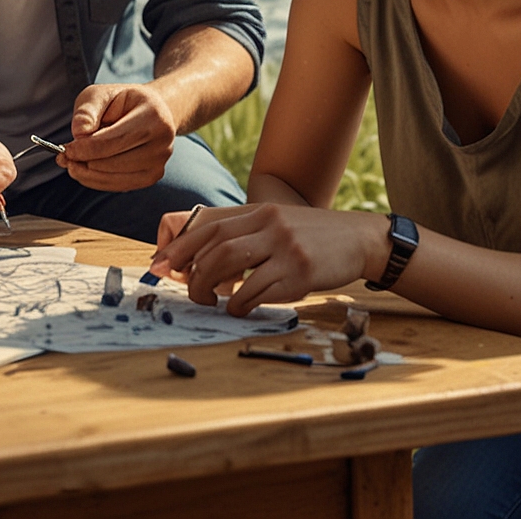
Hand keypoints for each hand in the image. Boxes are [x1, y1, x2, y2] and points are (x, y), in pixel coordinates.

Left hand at [61, 83, 177, 190]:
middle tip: (65, 157)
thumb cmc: (123, 102)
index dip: (85, 149)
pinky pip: (118, 185)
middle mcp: (162, 143)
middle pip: (113, 163)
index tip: (65, 150)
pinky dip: (97, 180)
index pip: (114, 141)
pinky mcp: (152, 177)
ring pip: (114, 178)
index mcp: (153, 117)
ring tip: (73, 162)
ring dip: (87, 173)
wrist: (151, 111)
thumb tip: (79, 134)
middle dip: (83, 162)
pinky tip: (86, 169)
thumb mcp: (101, 94)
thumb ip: (87, 111)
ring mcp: (159, 163)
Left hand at [148, 203, 389, 316]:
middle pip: (217, 248)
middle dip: (194, 274)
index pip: (211, 226)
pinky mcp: (300, 273)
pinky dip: (242, 304)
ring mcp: (286, 249)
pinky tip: (241, 308)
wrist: (359, 239)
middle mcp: (270, 225)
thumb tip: (203, 261)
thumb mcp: (278, 225)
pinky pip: (259, 292)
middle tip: (192, 293)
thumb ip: (246, 236)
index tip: (161, 263)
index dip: (181, 245)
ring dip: (214, 290)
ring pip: (233, 268)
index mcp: (261, 212)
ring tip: (211, 302)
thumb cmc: (312, 237)